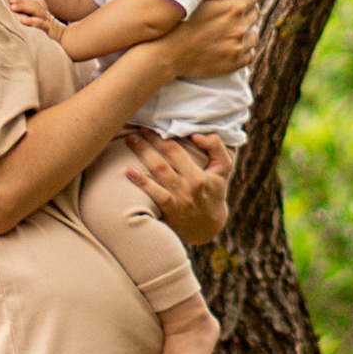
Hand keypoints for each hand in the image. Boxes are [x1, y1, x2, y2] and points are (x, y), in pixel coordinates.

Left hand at [7, 0, 66, 43]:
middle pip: (35, 3)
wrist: (63, 38)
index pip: (35, 0)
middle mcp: (46, 13)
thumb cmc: (47, 30)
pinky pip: (40, 23)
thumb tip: (14, 9)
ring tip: (12, 8)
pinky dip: (31, 20)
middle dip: (22, 1)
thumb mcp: (40, 20)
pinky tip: (22, 20)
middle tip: (10, 1)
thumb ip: (30, 14)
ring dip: (24, 7)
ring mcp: (47, 21)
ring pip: (37, 10)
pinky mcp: (49, 29)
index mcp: (44, 10)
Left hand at [124, 129, 233, 247]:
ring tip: (130, 141)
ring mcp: (179, 198)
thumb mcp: (223, 169)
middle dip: (149, 142)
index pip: (178, 150)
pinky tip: (129, 171)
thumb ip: (216, 146)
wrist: (209, 226)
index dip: (162, 137)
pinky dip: (141, 182)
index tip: (149, 127)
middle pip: (165, 158)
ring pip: (159, 171)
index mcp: (201, 173)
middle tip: (134, 131)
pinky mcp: (170, 210)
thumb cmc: (214, 191)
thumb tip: (196, 135)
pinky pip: (154, 193)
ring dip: (143, 154)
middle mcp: (190, 184)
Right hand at [160, 0, 254, 85]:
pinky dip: (244, 50)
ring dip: (248, 31)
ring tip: (234, 31)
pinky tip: (232, 46)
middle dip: (248, 11)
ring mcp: (238, 47)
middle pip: (256, 14)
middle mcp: (240, 27)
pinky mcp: (234, 63)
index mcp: (234, 8)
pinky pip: (249, 54)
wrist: (169, 53)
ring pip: (254, 35)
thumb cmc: (181, 22)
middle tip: (235, 13)